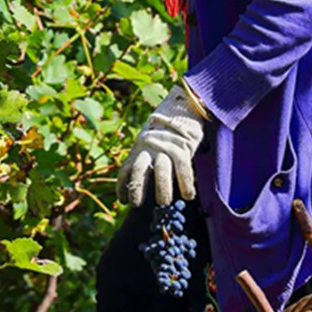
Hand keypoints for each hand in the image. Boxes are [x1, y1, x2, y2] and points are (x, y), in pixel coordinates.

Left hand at [117, 84, 206, 206]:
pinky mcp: (183, 146)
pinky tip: (188, 196)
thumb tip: (144, 186)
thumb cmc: (166, 133)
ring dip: (162, 188)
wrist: (182, 107)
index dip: (122, 186)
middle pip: (140, 169)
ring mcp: (166, 146)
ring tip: (164, 203)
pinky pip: (183, 167)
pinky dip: (186, 183)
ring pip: (161, 170)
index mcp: (139, 148)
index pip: (126, 168)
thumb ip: (146, 161)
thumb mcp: (150, 144)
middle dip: (137, 188)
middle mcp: (149, 147)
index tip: (122, 201)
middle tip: (136, 204)